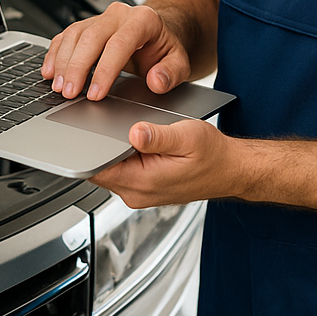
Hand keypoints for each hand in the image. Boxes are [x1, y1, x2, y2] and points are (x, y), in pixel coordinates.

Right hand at [41, 1, 191, 99]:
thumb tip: (156, 81)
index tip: (95, 94)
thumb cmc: (165, 49)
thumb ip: (171, 73)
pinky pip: (65, 35)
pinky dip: (54, 53)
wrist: (159, 35)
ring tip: (58, 87)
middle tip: (69, 94)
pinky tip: (49, 72)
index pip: (119, 43)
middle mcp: (120, 14)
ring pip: (74, 34)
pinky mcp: (87, 25)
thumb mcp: (179, 62)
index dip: (105, 70)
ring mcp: (101, 18)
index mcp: (143, 20)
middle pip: (91, 37)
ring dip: (62, 62)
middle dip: (77, 67)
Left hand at [90, 119, 242, 206]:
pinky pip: (122, 172)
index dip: (88, 149)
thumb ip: (158, 137)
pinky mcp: (144, 188)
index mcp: (142, 181)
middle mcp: (137, 193)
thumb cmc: (213, 155)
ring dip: (112, 151)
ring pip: (110, 170)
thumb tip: (134, 133)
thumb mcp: (188, 136)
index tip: (86, 130)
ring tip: (125, 131)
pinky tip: (136, 142)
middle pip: (100, 169)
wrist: (230, 170)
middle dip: (100, 146)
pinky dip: (123, 156)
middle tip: (108, 122)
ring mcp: (140, 193)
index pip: (97, 169)